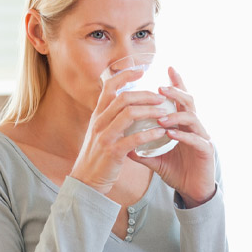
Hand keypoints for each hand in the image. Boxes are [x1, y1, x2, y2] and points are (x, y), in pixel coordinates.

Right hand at [70, 69, 168, 194]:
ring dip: (150, 111)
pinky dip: (150, 133)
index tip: (140, 71)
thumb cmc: (97, 156)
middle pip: (123, 98)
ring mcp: (104, 136)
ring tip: (165, 112)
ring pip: (129, 114)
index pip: (109, 87)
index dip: (124, 76)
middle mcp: (99, 122)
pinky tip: (161, 132)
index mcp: (97, 115)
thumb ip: (109, 117)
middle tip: (162, 96)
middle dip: (145, 94)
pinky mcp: (112, 152)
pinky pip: (134, 138)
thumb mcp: (99, 132)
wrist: (85, 181)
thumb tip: (124, 104)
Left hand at [129, 67, 215, 207]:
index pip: (180, 100)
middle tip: (160, 88)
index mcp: (184, 124)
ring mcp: (203, 137)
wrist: (192, 192)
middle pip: (189, 102)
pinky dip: (182, 135)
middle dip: (175, 92)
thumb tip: (121, 143)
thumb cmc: (176, 171)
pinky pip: (195, 139)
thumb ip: (141, 150)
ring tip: (160, 117)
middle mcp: (195, 127)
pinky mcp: (206, 151)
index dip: (176, 83)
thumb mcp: (155, 159)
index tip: (167, 67)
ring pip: (192, 118)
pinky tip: (170, 133)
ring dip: (175, 115)